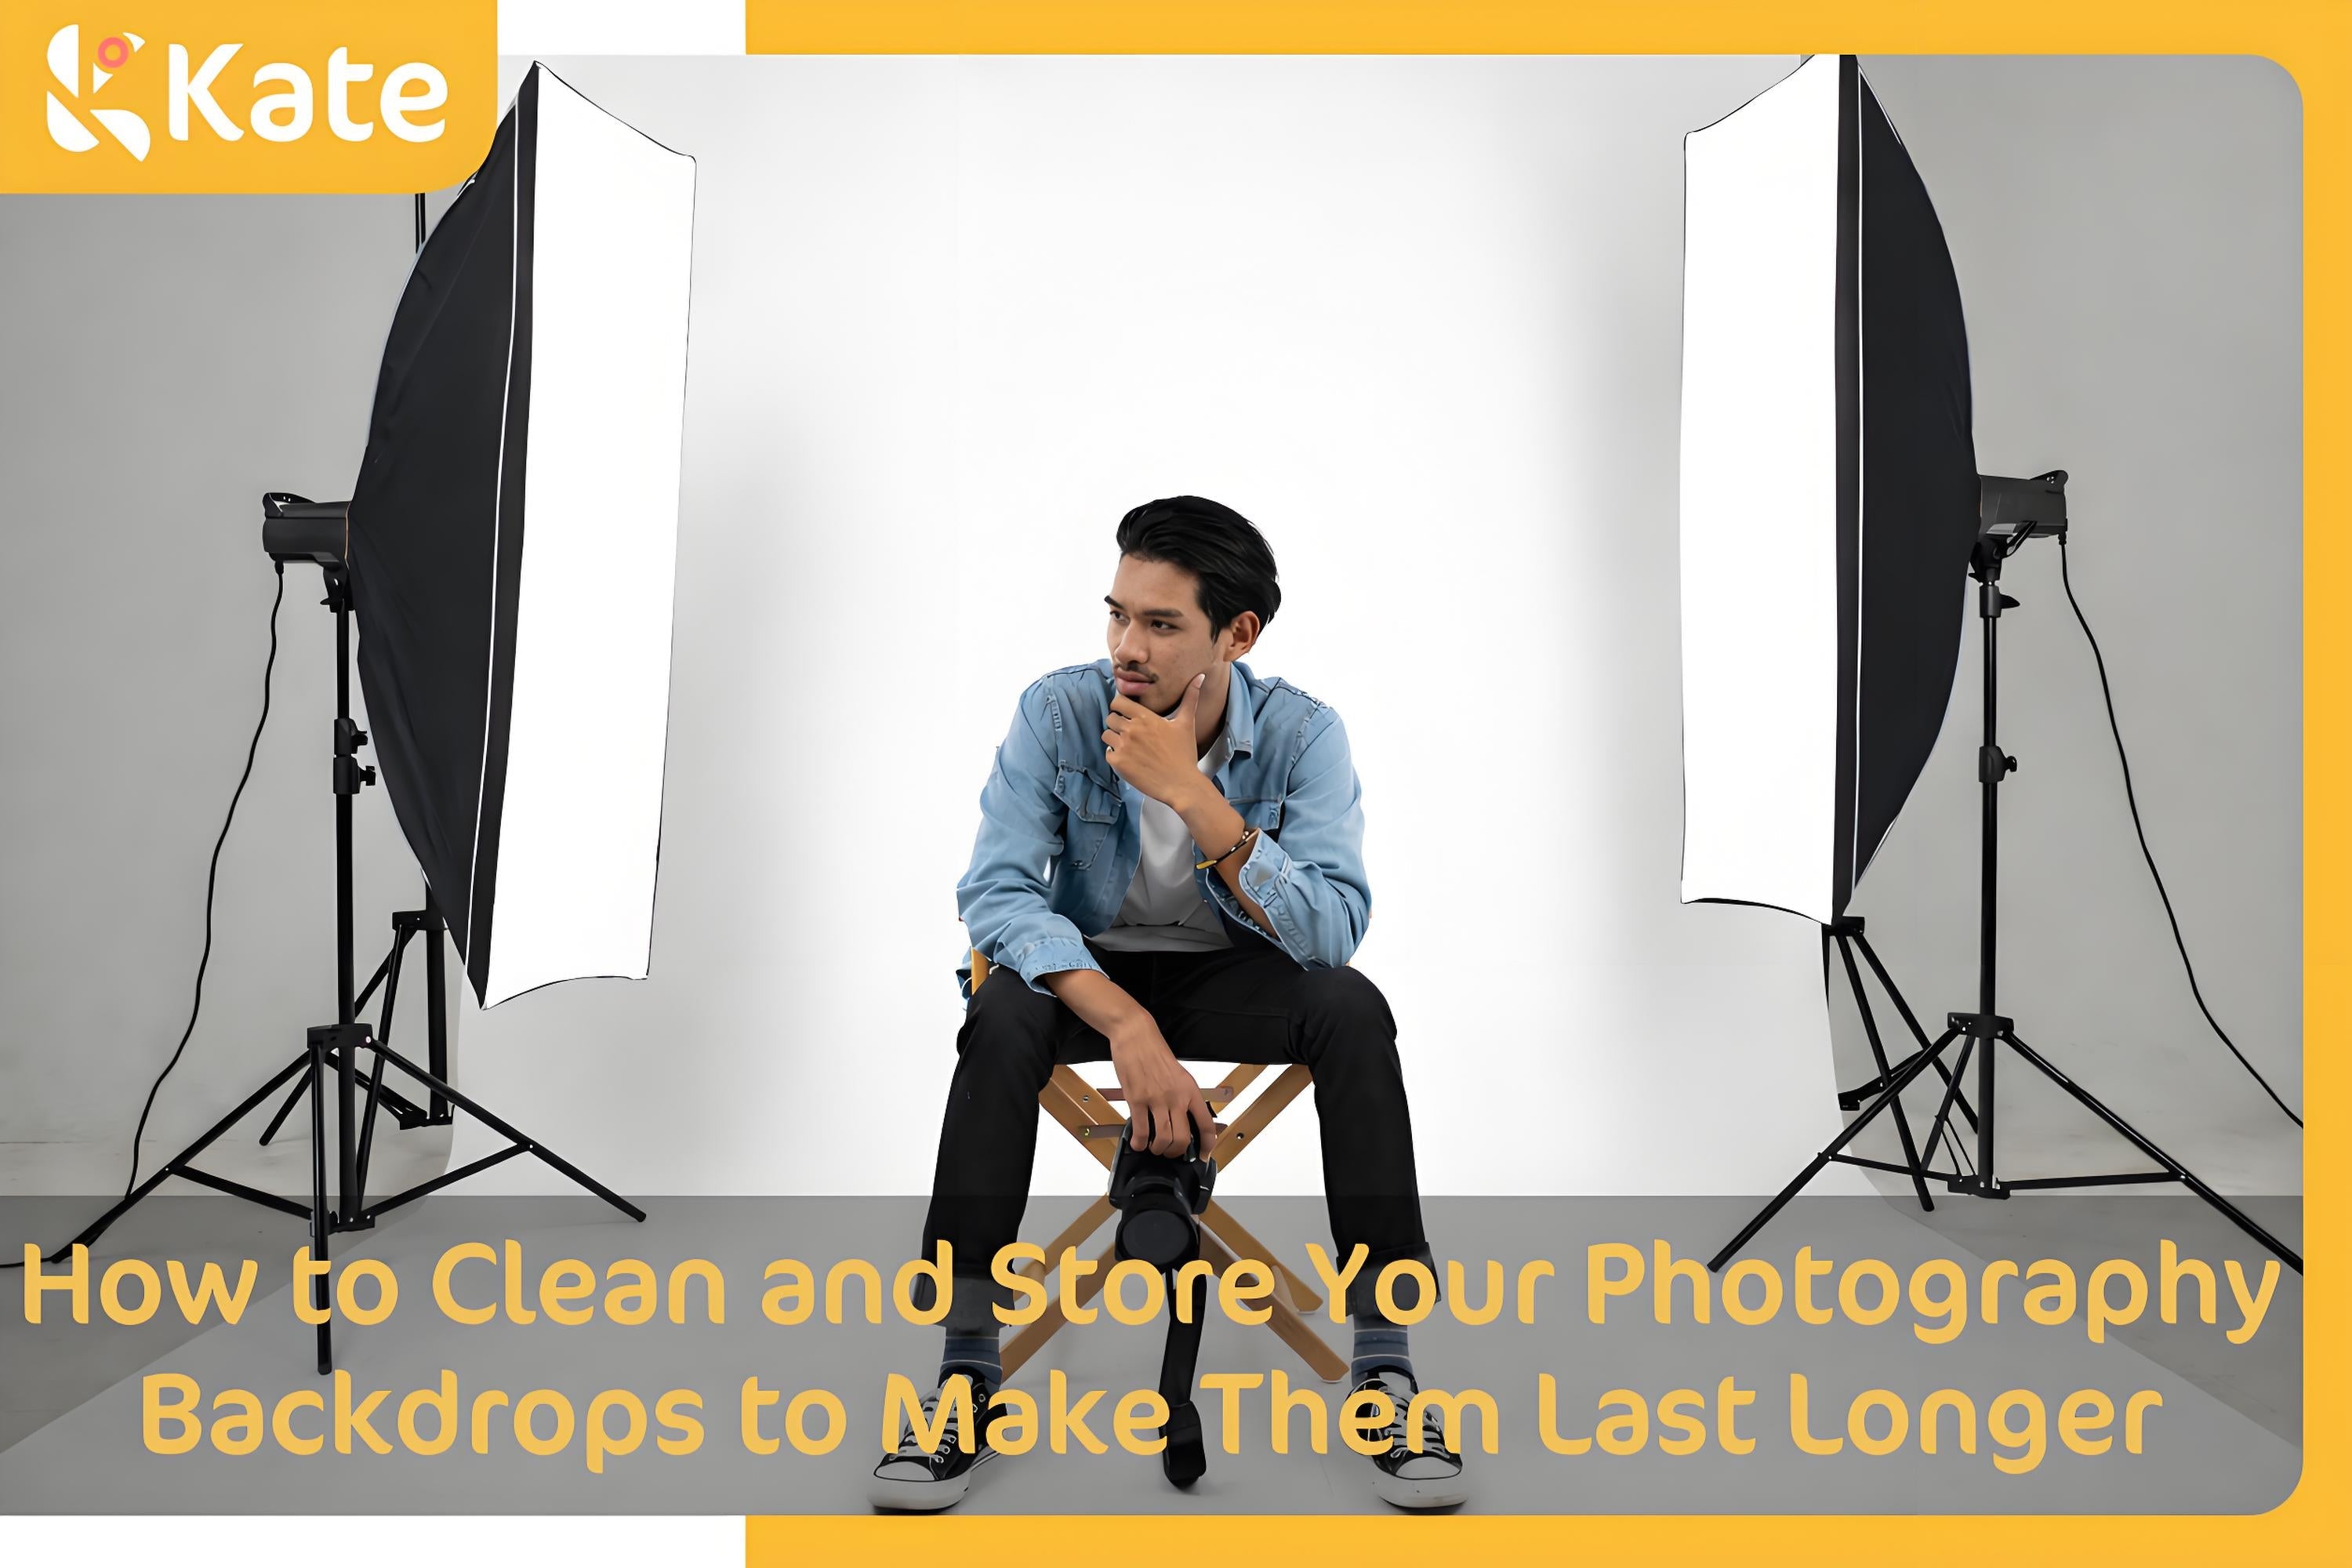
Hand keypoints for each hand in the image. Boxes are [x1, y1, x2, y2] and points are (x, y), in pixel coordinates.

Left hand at [1103, 672, 1207, 807]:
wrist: (1181, 785)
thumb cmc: (1184, 754)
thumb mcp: (1186, 724)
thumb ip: (1190, 698)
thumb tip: (1200, 677)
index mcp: (1145, 717)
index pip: (1118, 702)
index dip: (1120, 706)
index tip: (1126, 712)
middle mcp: (1131, 730)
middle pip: (1111, 717)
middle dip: (1118, 723)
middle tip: (1129, 732)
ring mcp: (1123, 746)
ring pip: (1106, 734)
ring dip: (1114, 738)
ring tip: (1128, 745)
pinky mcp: (1118, 763)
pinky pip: (1107, 752)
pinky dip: (1114, 755)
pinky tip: (1128, 758)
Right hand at [1108, 1018, 1218, 1158]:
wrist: (1136, 1036)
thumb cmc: (1156, 1053)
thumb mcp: (1179, 1074)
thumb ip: (1182, 1096)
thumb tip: (1182, 1120)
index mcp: (1190, 1090)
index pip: (1206, 1124)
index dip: (1207, 1145)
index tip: (1203, 1155)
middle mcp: (1176, 1097)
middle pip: (1182, 1138)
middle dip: (1175, 1152)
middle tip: (1169, 1151)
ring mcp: (1156, 1099)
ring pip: (1163, 1138)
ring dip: (1158, 1149)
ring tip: (1153, 1147)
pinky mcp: (1137, 1099)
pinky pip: (1141, 1130)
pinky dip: (1139, 1143)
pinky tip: (1137, 1143)